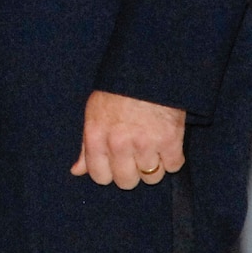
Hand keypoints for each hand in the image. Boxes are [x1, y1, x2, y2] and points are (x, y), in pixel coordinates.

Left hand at [71, 90, 186, 188]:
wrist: (148, 70)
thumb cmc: (118, 92)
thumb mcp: (94, 113)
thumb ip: (86, 145)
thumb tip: (77, 171)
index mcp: (96, 136)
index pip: (99, 176)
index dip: (109, 172)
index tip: (115, 163)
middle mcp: (119, 143)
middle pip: (126, 182)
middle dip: (131, 171)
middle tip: (135, 154)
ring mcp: (145, 144)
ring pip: (151, 178)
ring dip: (154, 165)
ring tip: (152, 145)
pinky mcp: (170, 141)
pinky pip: (173, 166)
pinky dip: (173, 157)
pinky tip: (166, 142)